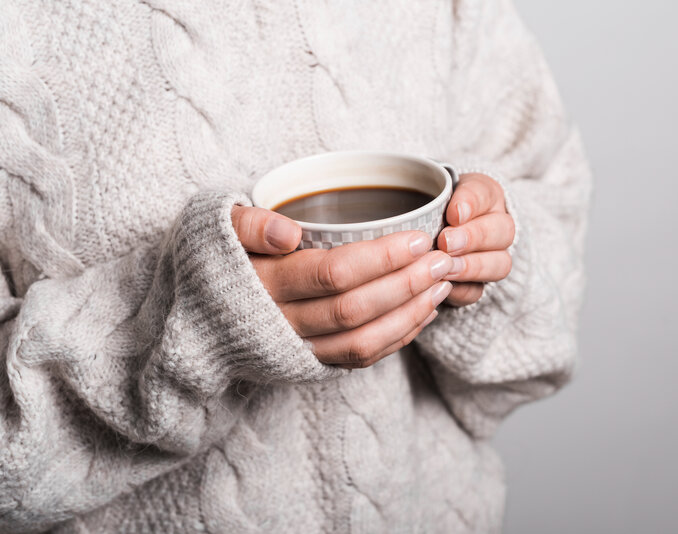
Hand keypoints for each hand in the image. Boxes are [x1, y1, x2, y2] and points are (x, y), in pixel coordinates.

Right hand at [231, 206, 452, 367]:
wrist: (192, 322)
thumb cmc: (213, 262)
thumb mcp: (213, 229)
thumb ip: (247, 224)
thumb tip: (288, 232)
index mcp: (262, 284)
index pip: (332, 272)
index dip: (381, 258)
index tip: (419, 238)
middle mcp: (280, 323)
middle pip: (354, 309)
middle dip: (406, 283)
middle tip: (443, 259)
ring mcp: (296, 349)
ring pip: (362, 341)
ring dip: (409, 314)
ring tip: (443, 284)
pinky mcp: (309, 364)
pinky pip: (359, 360)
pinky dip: (397, 339)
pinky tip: (423, 312)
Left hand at [438, 173, 514, 306]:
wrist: (426, 232)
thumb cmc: (428, 209)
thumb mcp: (429, 195)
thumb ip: (430, 201)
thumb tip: (419, 213)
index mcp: (486, 195)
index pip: (485, 194)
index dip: (471, 203)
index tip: (453, 213)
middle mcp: (498, 226)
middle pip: (503, 231)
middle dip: (473, 238)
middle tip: (446, 242)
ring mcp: (494, 257)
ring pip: (500, 264)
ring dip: (471, 267)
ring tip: (446, 268)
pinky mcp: (480, 284)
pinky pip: (480, 291)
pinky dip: (463, 291)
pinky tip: (444, 287)